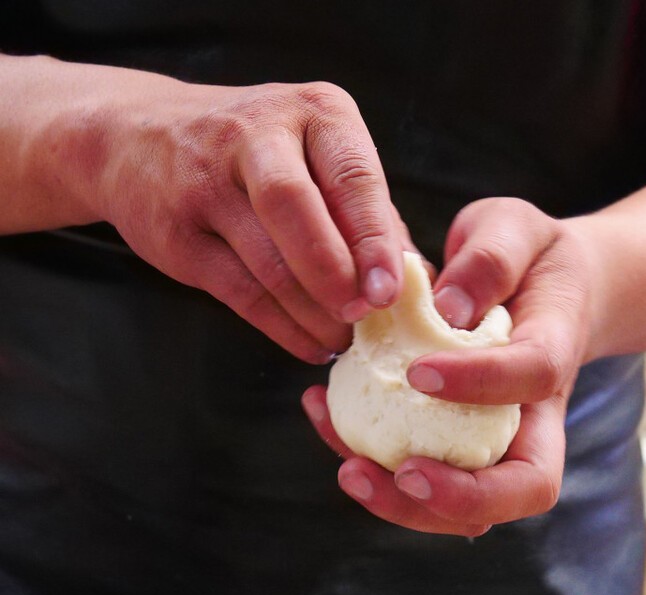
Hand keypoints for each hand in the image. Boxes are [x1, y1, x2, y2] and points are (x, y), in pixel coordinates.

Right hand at [94, 79, 412, 362]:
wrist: (139, 136)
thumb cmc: (263, 154)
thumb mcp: (320, 154)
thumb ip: (369, 210)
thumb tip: (419, 279)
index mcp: (314, 112)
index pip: (351, 176)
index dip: (373, 239)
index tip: (391, 290)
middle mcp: (255, 136)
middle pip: (296, 211)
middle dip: (336, 274)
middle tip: (365, 316)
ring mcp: (206, 183)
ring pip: (268, 262)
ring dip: (313, 313)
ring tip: (343, 339)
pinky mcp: (176, 234)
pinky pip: (239, 293)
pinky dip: (281, 327)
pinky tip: (310, 343)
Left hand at [303, 198, 596, 534]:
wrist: (542, 288)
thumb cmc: (528, 256)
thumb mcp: (517, 229)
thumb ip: (490, 258)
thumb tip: (446, 307)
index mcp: (557, 353)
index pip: (534, 379)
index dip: (483, 383)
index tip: (420, 372)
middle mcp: (536, 417)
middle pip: (519, 488)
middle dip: (460, 498)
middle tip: (400, 475)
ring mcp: (498, 444)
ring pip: (469, 509)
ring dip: (406, 503)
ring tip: (347, 466)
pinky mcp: (457, 448)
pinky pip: (422, 478)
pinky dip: (373, 464)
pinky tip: (321, 412)